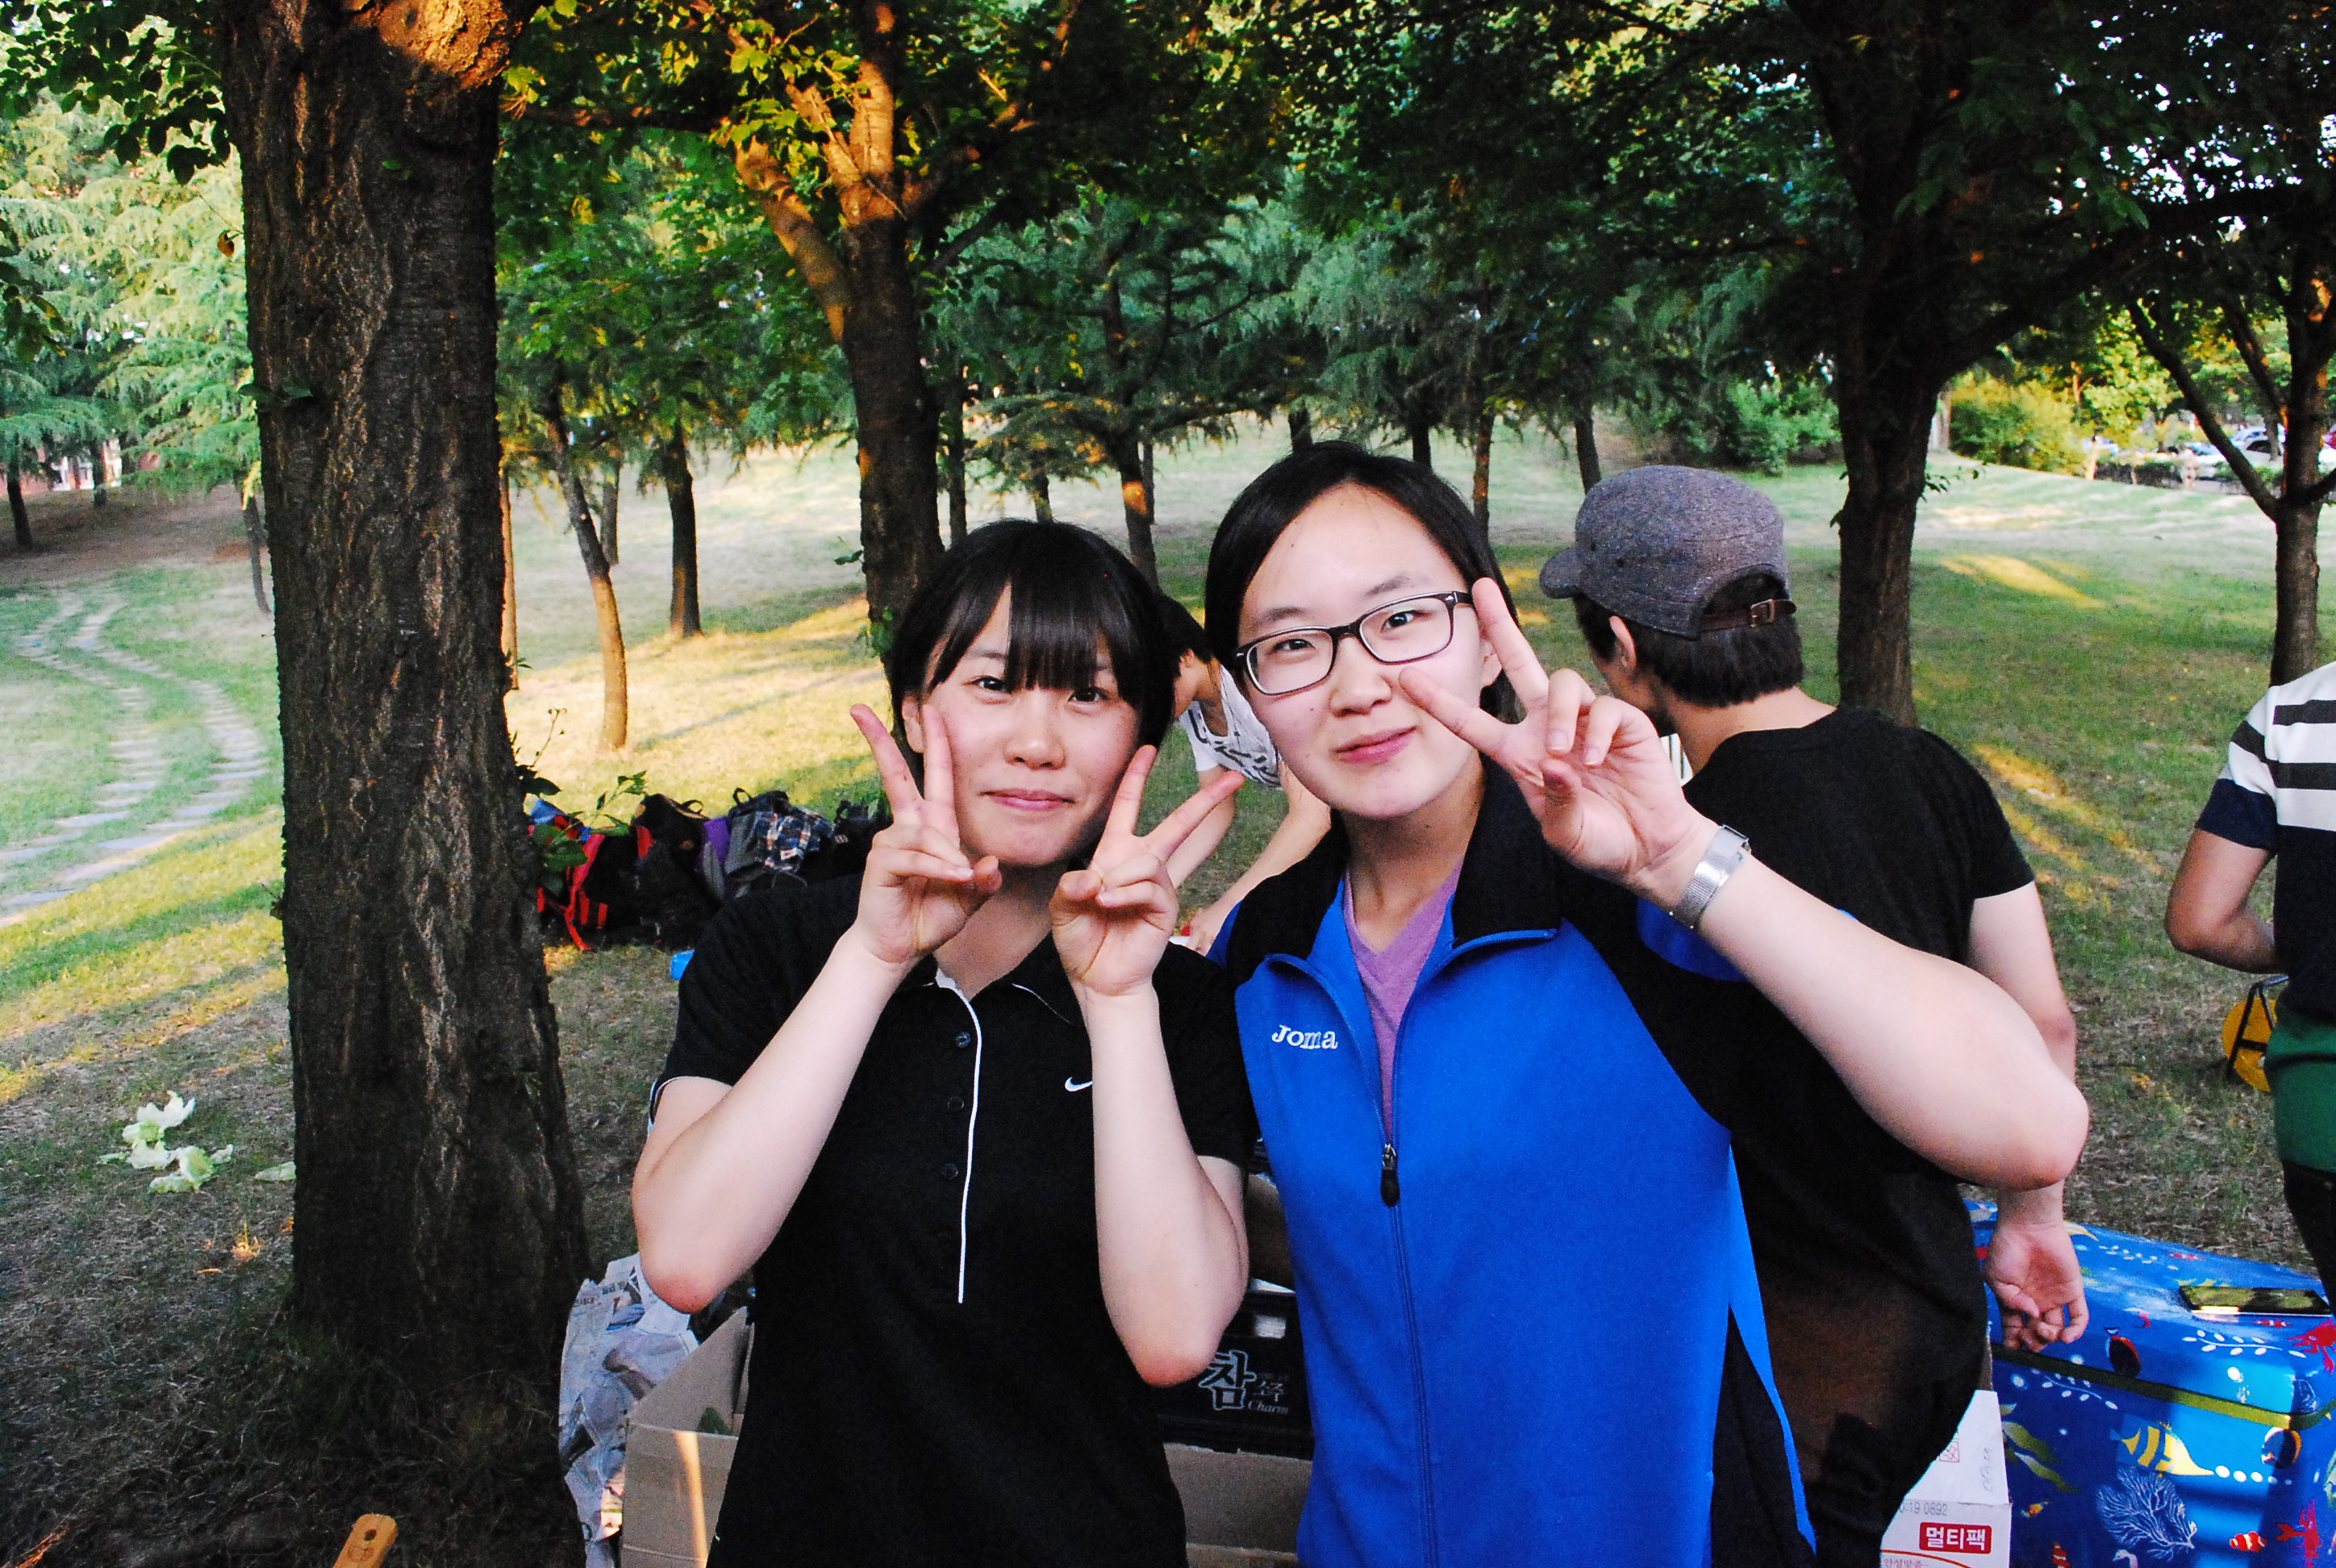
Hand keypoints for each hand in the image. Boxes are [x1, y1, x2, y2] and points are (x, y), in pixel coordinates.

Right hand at [845, 704, 1002, 968]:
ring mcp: (891, 843)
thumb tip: (989, 865)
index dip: (935, 744)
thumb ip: (983, 882)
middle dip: (879, 741)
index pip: (934, 778)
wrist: (899, 947)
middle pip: (896, 776)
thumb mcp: (969, 900)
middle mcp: (909, 828)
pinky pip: (916, 857)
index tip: (931, 711)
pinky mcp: (881, 861)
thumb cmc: (931, 918)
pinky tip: (950, 881)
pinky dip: (937, 870)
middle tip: (859, 708)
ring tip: (958, 884)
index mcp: (933, 829)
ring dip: (947, 861)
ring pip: (925, 835)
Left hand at [1052, 746, 1242, 997]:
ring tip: (1102, 900)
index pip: (1127, 807)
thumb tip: (1093, 877)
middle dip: (1206, 800)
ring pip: (1147, 859)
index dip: (1136, 777)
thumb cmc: (1083, 940)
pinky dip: (1125, 893)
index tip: (1148, 749)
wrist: (1099, 979)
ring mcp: (1158, 885)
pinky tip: (1112, 905)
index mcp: (1115, 855)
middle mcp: (1142, 864)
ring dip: (1119, 878)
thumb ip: (1071, 886)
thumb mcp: (1063, 908)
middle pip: (1178, 824)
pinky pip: (1150, 885)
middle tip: (1234, 777)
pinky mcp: (1166, 906)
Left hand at [1397, 578, 1713, 904]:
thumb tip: (1556, 762)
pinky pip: (1604, 707)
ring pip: (1563, 682)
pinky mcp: (1623, 722)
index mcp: (1520, 754)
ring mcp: (1585, 721)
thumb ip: (1556, 802)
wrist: (1648, 848)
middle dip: (1501, 624)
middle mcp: (1548, 728)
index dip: (1439, 702)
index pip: (1472, 723)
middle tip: (1480, 587)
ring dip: (1559, 714)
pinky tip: (1600, 761)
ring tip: (1563, 752)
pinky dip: (1599, 732)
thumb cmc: (1599, 841)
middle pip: (1520, 663)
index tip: (1404, 680)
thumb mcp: (1565, 833)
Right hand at [1987, 1215, 2089, 1349]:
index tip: (2014, 1348)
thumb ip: (2010, 1301)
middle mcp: (2036, 1302)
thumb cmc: (2006, 1249)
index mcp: (2015, 1301)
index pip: (2015, 1328)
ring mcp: (2054, 1298)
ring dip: (2051, 1338)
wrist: (2028, 1227)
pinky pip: (2079, 1316)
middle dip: (2033, 1341)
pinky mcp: (2072, 1291)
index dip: (2015, 1341)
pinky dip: (2076, 1330)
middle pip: (2037, 1332)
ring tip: (2046, 1332)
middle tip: (2030, 1338)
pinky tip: (2067, 1337)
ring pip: (2057, 1329)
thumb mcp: (1995, 1278)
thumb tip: (2030, 1316)